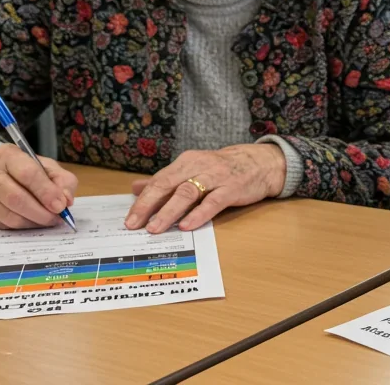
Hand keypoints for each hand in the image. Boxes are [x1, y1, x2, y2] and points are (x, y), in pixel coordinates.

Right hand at [0, 143, 78, 228]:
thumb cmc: (24, 169)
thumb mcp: (46, 167)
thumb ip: (62, 181)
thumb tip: (66, 201)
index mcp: (8, 155)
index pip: (28, 174)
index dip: (46, 192)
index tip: (61, 206)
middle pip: (16, 198)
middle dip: (40, 213)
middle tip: (55, 218)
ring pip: (8, 216)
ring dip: (32, 223)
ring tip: (45, 220)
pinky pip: (1, 225)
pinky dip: (20, 227)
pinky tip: (30, 221)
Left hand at [124, 144, 285, 233]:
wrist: (260, 162)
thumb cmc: (223, 169)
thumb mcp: (193, 169)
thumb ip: (166, 179)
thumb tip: (136, 187)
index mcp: (186, 162)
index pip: (159, 181)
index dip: (143, 200)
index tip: (129, 218)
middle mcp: (198, 167)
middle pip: (168, 184)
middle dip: (148, 205)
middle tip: (134, 224)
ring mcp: (216, 177)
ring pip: (187, 193)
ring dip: (169, 211)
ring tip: (155, 228)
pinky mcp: (232, 188)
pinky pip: (213, 202)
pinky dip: (199, 214)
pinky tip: (186, 225)